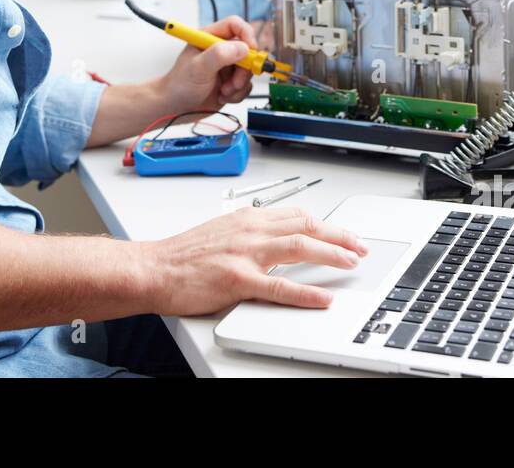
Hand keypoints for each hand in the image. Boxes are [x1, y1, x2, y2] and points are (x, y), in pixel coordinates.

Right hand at [137, 207, 369, 315]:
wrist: (153, 267)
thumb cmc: (183, 255)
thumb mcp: (222, 232)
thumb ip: (251, 233)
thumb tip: (278, 238)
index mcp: (247, 218)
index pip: (297, 215)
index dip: (327, 225)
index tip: (344, 234)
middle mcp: (250, 230)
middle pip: (306, 226)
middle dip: (339, 236)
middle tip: (360, 247)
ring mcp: (245, 254)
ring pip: (300, 248)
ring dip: (332, 254)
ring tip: (352, 262)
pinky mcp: (237, 280)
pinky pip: (280, 286)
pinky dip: (306, 292)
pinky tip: (323, 297)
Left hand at [158, 15, 258, 115]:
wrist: (176, 108)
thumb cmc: (179, 85)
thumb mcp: (198, 67)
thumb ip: (219, 55)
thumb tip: (242, 48)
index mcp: (209, 38)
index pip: (235, 25)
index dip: (246, 35)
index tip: (250, 50)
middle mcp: (220, 50)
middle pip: (247, 49)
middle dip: (244, 69)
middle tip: (235, 82)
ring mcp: (227, 66)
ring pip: (248, 70)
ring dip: (239, 84)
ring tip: (224, 91)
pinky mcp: (231, 81)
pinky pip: (246, 85)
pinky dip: (237, 94)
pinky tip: (223, 96)